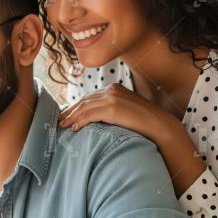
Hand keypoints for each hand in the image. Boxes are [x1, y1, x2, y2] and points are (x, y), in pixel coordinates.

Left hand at [59, 83, 174, 141]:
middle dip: (70, 111)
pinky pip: (90, 115)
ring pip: (84, 108)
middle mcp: (111, 90)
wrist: (159, 125)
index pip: (89, 97)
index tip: (66, 115)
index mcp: (114, 88)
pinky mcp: (112, 108)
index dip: (76, 106)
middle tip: (58, 121)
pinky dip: (80, 121)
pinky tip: (75, 128)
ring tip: (62, 126)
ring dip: (71, 117)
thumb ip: (110, 109)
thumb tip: (95, 118)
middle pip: (84, 101)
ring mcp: (111, 98)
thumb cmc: (143, 122)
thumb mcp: (125, 110)